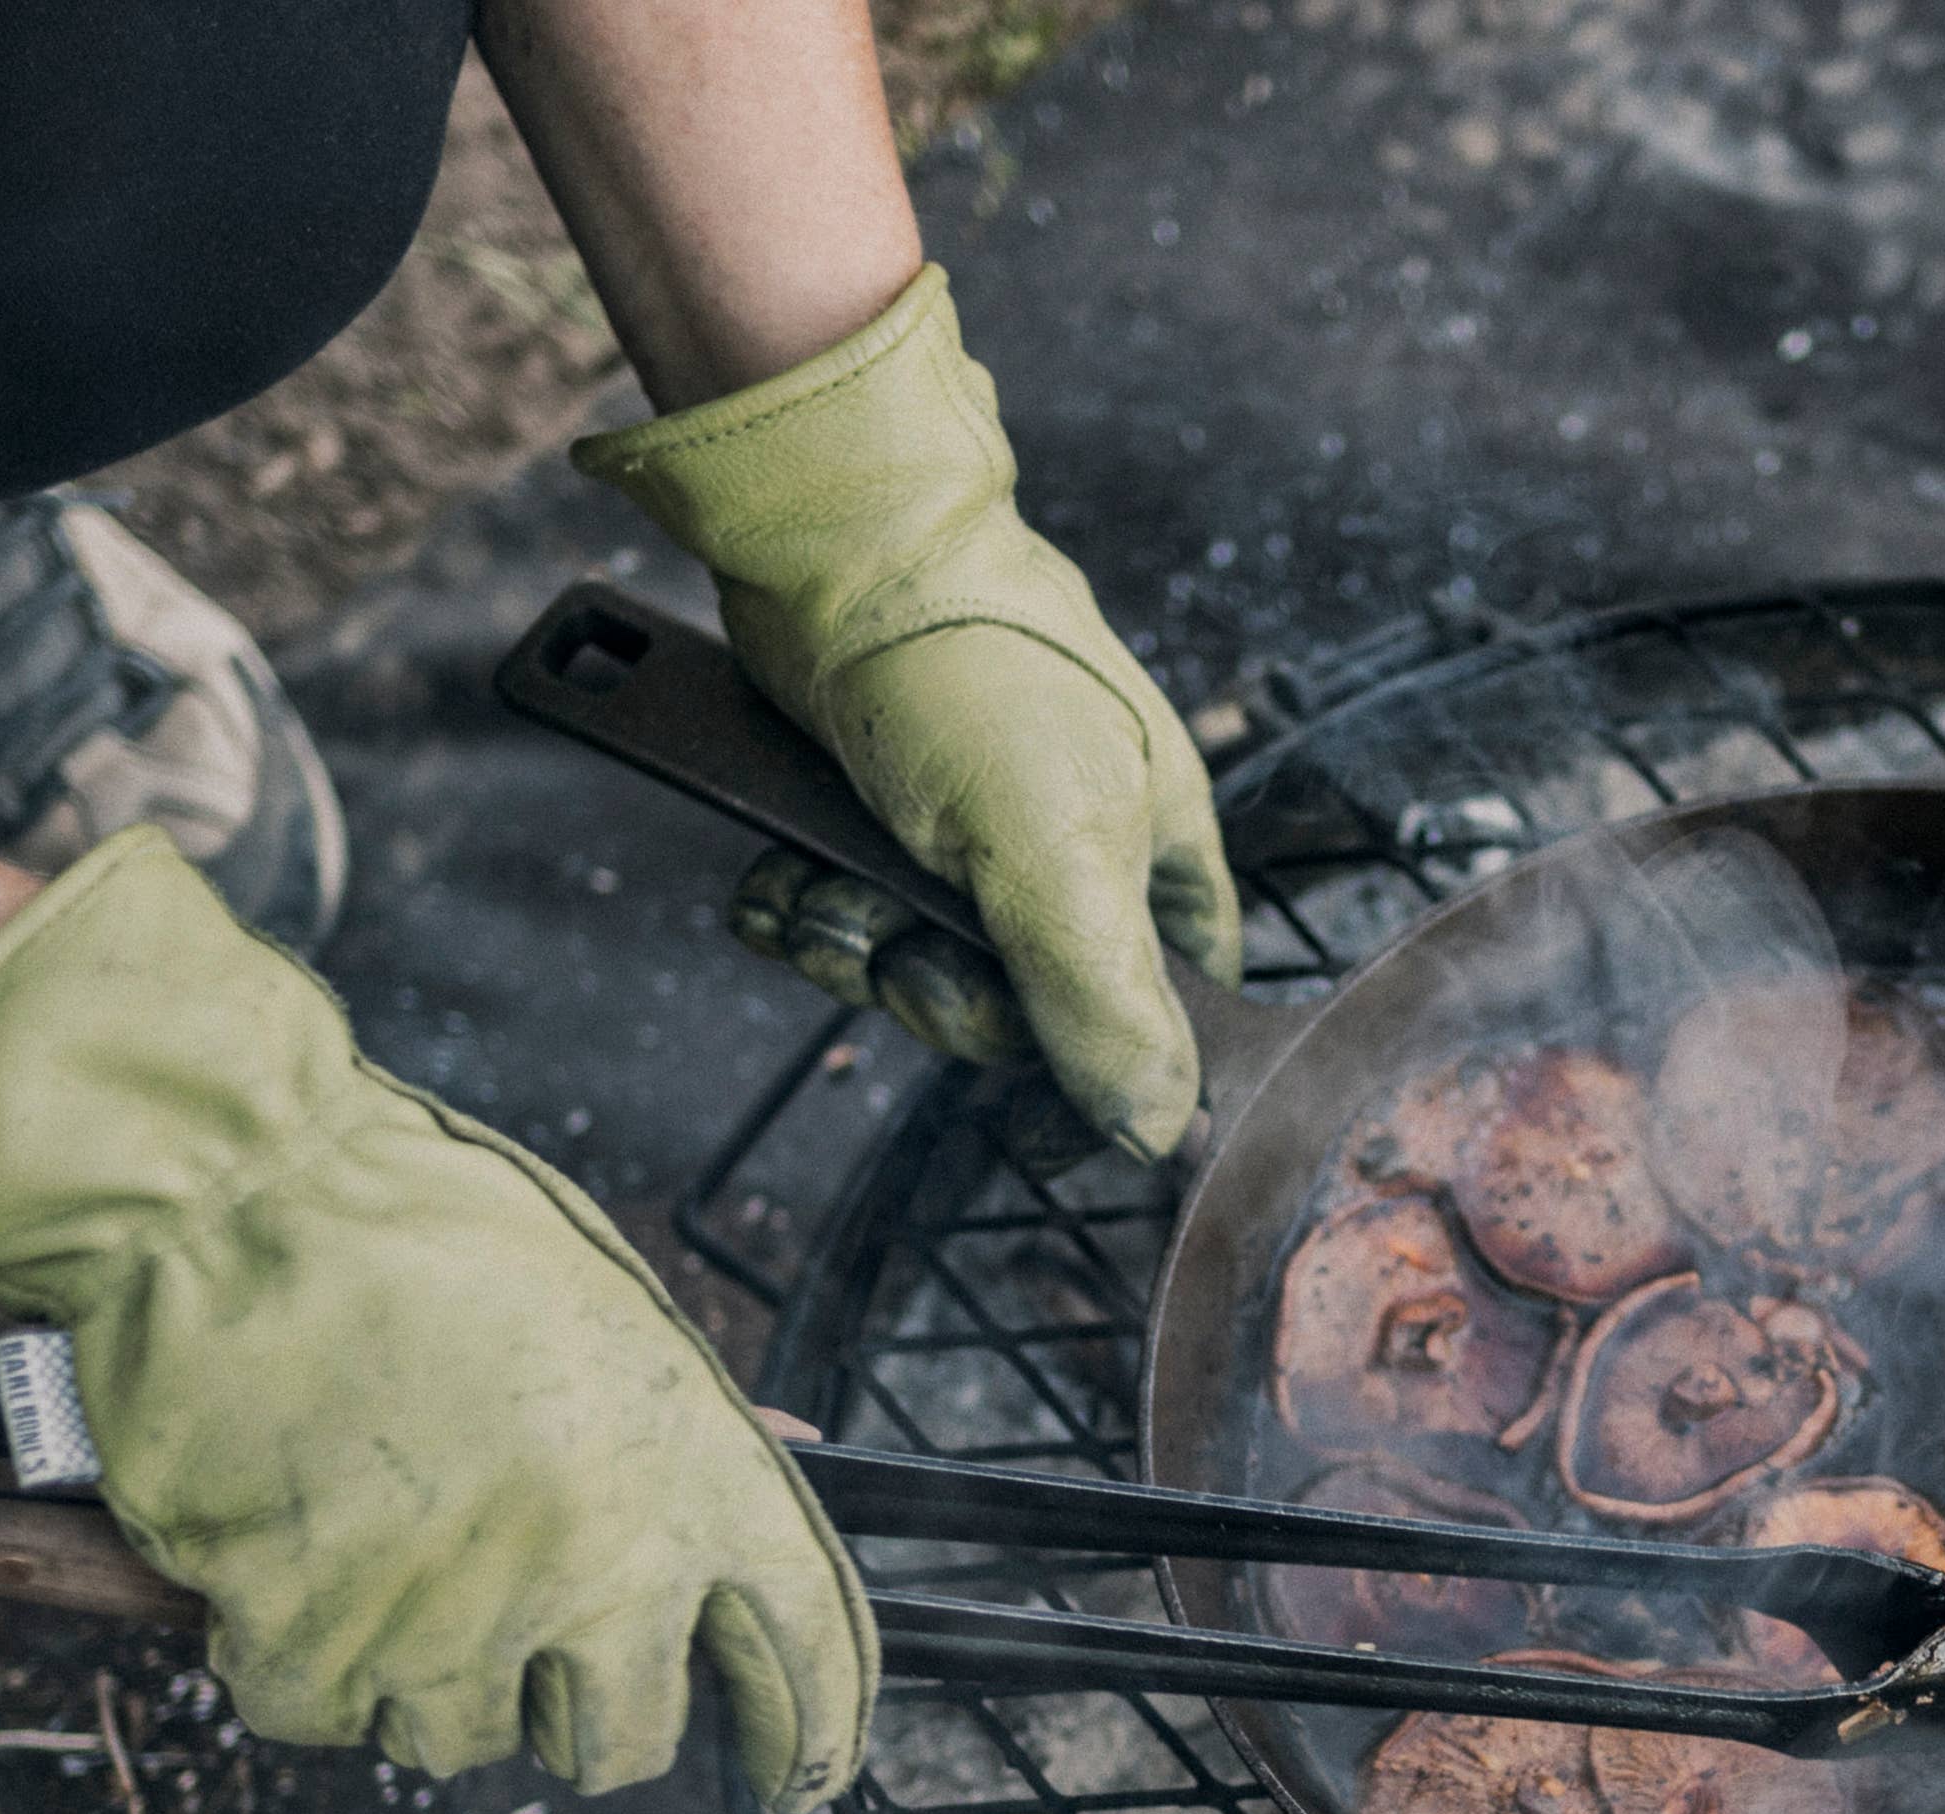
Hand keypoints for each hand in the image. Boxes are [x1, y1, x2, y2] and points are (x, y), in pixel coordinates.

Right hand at [0, 828, 877, 1804]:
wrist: (238, 1200)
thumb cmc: (426, 1230)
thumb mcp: (612, 1316)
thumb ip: (681, 1437)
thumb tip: (781, 1467)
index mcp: (702, 1484)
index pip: (809, 1654)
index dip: (813, 1732)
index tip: (804, 1772)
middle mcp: (604, 1577)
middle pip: (628, 1741)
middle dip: (581, 1714)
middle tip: (526, 1642)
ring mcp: (461, 1628)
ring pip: (464, 1738)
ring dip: (424, 1673)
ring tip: (381, 1544)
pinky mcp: (320, 1652)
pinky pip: (321, 1712)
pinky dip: (295, 1654)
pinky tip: (284, 1551)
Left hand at [573, 268, 1236, 1161]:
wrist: (829, 548)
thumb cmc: (974, 673)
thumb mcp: (1059, 854)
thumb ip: (1105, 1003)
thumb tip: (1157, 1134)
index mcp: (1156, 865)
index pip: (1166, 1022)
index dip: (1103, 1077)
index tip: (1039, 1119)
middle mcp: (1071, 860)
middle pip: (1016, 1019)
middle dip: (937, 996)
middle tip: (904, 945)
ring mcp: (962, 844)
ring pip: (911, 975)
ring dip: (849, 950)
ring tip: (827, 886)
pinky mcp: (866, 821)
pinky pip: (835, 923)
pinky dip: (795, 912)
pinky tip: (778, 875)